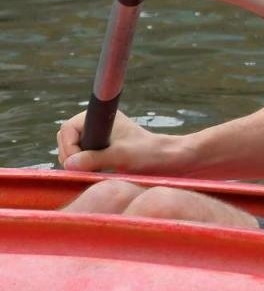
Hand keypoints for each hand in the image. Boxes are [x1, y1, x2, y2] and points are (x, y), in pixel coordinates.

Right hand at [57, 109, 184, 174]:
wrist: (170, 159)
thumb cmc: (149, 154)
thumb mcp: (121, 156)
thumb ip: (95, 158)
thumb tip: (69, 163)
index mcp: (100, 117)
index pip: (67, 129)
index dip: (68, 147)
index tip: (77, 163)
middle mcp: (97, 124)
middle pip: (66, 141)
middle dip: (71, 157)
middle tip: (86, 171)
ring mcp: (99, 137)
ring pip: (72, 152)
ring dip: (78, 165)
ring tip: (95, 172)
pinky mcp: (102, 150)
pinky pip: (81, 160)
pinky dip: (84, 168)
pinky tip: (98, 174)